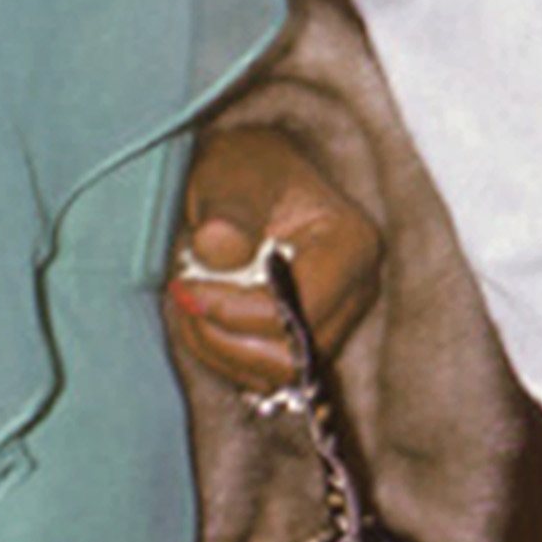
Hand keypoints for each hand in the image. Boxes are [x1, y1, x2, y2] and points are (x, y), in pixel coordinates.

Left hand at [168, 124, 382, 391]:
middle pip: (295, 354)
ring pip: (280, 372)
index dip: (237, 313)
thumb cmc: (246, 169)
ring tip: (188, 306)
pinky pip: (270, 373)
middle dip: (226, 338)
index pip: (300, 311)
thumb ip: (228, 209)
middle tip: (183, 299)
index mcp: (351, 246)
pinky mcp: (313, 336)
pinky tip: (204, 320)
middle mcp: (358, 289)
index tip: (188, 288)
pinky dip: (228, 357)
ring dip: (222, 350)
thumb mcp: (232, 176)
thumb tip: (218, 247)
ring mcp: (340, 317)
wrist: (255, 177)